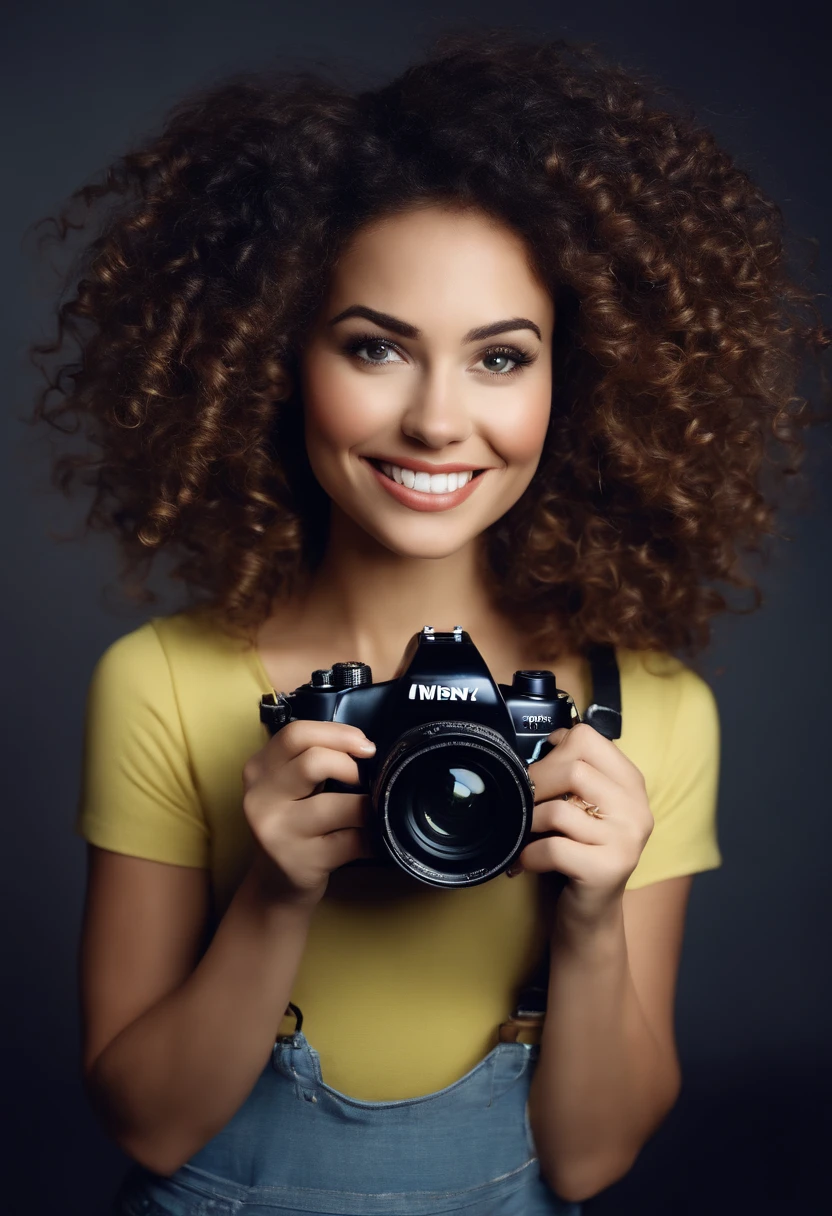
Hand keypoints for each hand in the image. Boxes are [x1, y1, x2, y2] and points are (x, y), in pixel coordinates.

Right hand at [241, 720, 376, 910]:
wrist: (275, 885)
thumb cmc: (292, 824)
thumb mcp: (287, 787)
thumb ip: (310, 759)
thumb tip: (364, 745)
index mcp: (258, 770)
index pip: (297, 734)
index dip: (338, 734)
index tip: (363, 745)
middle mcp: (260, 798)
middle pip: (314, 761)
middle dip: (351, 766)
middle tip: (364, 779)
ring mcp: (278, 832)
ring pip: (339, 804)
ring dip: (367, 806)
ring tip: (372, 810)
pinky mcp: (300, 862)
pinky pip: (352, 841)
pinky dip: (372, 837)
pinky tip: (373, 838)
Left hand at [516, 723, 653, 921]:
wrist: (593, 912)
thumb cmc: (581, 850)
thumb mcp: (587, 806)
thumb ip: (577, 773)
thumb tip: (549, 740)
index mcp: (631, 783)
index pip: (588, 738)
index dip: (555, 749)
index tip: (542, 769)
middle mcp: (636, 808)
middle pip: (572, 770)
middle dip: (536, 784)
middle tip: (523, 803)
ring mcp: (626, 841)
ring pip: (558, 810)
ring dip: (529, 822)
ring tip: (524, 833)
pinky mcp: (607, 870)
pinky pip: (553, 849)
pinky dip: (529, 854)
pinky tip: (524, 861)